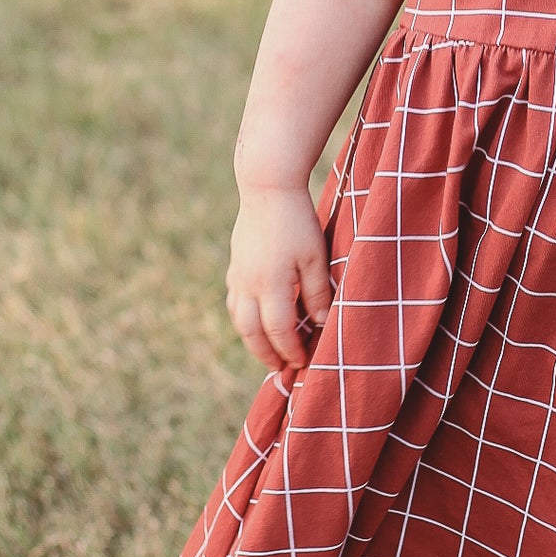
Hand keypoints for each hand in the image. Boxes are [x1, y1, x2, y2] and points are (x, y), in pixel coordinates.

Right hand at [226, 187, 332, 371]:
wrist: (266, 188)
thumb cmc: (297, 221)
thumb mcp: (315, 257)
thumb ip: (318, 293)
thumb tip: (320, 324)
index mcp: (271, 284)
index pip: (279, 330)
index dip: (291, 349)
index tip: (303, 361)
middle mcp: (248, 284)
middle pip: (252, 332)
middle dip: (266, 354)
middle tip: (280, 368)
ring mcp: (238, 275)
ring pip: (239, 319)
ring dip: (252, 340)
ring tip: (268, 351)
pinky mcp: (235, 266)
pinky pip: (235, 302)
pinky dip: (245, 319)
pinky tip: (257, 321)